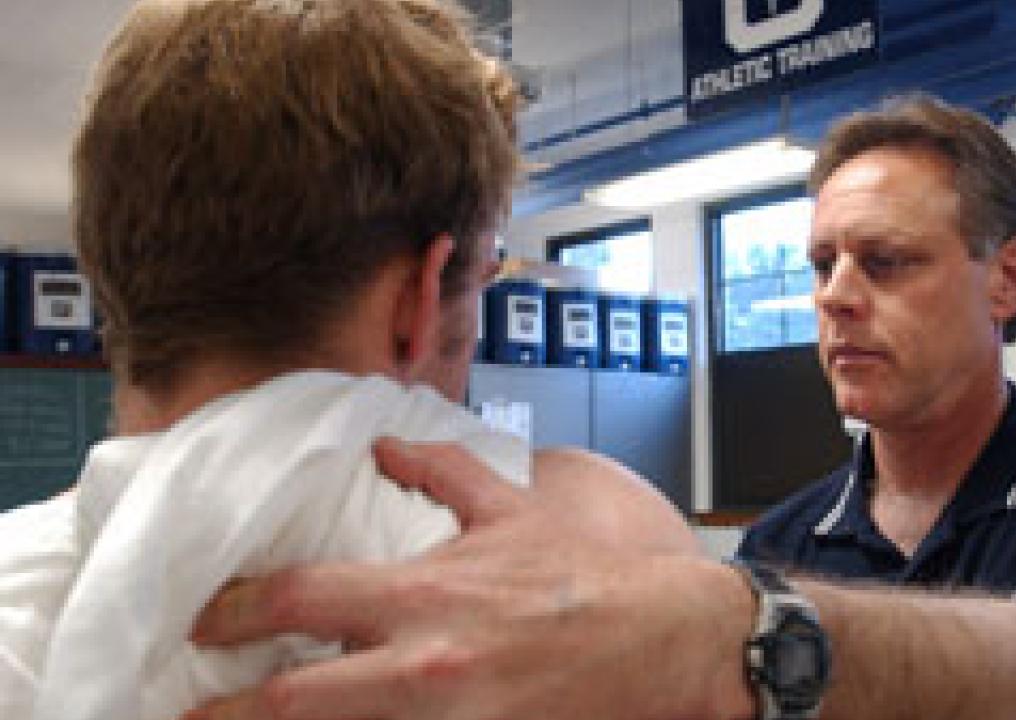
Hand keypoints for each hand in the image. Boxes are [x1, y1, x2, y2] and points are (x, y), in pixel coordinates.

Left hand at [182, 440, 754, 719]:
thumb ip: (441, 474)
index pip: (299, 598)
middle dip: (225, 714)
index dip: (233, 610)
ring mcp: (451, 719)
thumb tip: (386, 444)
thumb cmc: (587, 577)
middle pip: (292, 701)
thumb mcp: (515, 509)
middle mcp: (425, 662)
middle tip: (188, 712)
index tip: (203, 620)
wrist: (666, 638)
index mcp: (426, 593)